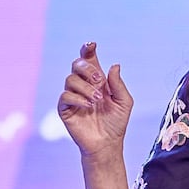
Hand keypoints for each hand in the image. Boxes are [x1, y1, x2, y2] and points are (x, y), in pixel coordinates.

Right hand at [58, 42, 133, 162]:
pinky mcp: (65, 109)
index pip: (89, 59)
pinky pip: (65, 96)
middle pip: (77, 64)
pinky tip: (88, 106)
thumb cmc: (116, 123)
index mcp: (97, 81)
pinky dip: (77, 98)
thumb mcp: (124, 102)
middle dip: (88, 69)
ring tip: (97, 100)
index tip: (92, 44)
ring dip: (85, 87)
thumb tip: (114, 65)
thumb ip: (118, 84)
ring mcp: (73, 97)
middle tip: (100, 81)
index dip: (87, 49)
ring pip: (70, 79)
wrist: (108, 143)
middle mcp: (83, 86)